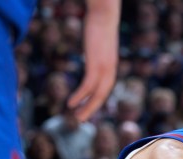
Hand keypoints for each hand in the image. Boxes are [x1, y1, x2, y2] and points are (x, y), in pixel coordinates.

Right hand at [67, 0, 119, 120]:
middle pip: (102, 95)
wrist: (105, 14)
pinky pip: (88, 86)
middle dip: (92, 109)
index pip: (105, 88)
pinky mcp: (96, 64)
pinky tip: (72, 103)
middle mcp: (110, 70)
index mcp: (111, 66)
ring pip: (97, 95)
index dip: (97, 99)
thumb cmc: (101, 23)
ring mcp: (104, 68)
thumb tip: (93, 49)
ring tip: (77, 117)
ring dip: (87, 107)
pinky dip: (80, 96)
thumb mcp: (99, 41)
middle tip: (82, 120)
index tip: (88, 108)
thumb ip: (97, 49)